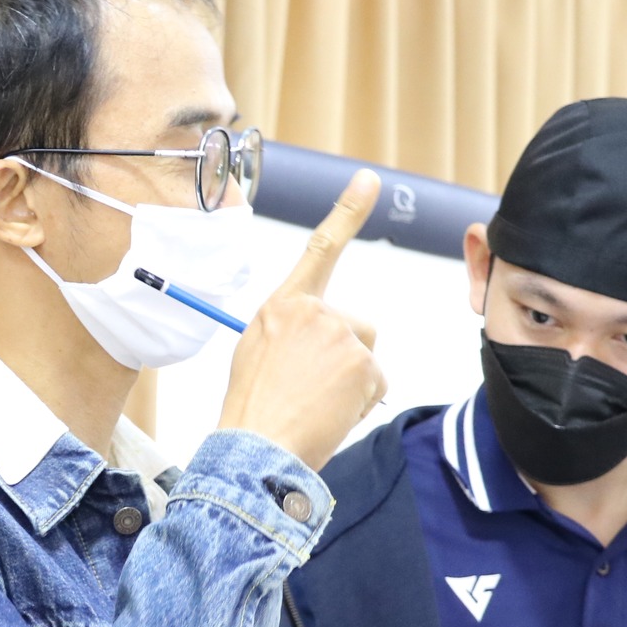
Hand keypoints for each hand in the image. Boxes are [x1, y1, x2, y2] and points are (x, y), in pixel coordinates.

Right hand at [217, 171, 387, 471]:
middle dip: (345, 357)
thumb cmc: (252, 406)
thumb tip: (319, 344)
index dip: (348, 211)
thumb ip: (291, 335)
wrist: (255, 446)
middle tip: (310, 390)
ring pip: (365, 358)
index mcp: (283, 305)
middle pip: (356, 325)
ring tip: (315, 405)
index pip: (321, 249)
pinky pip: (375, 384)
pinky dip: (359, 403)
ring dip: (351, 383)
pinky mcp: (363, 363)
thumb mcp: (258, 353)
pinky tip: (330, 415)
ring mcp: (343, 335)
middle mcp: (316, 311)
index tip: (369, 180)